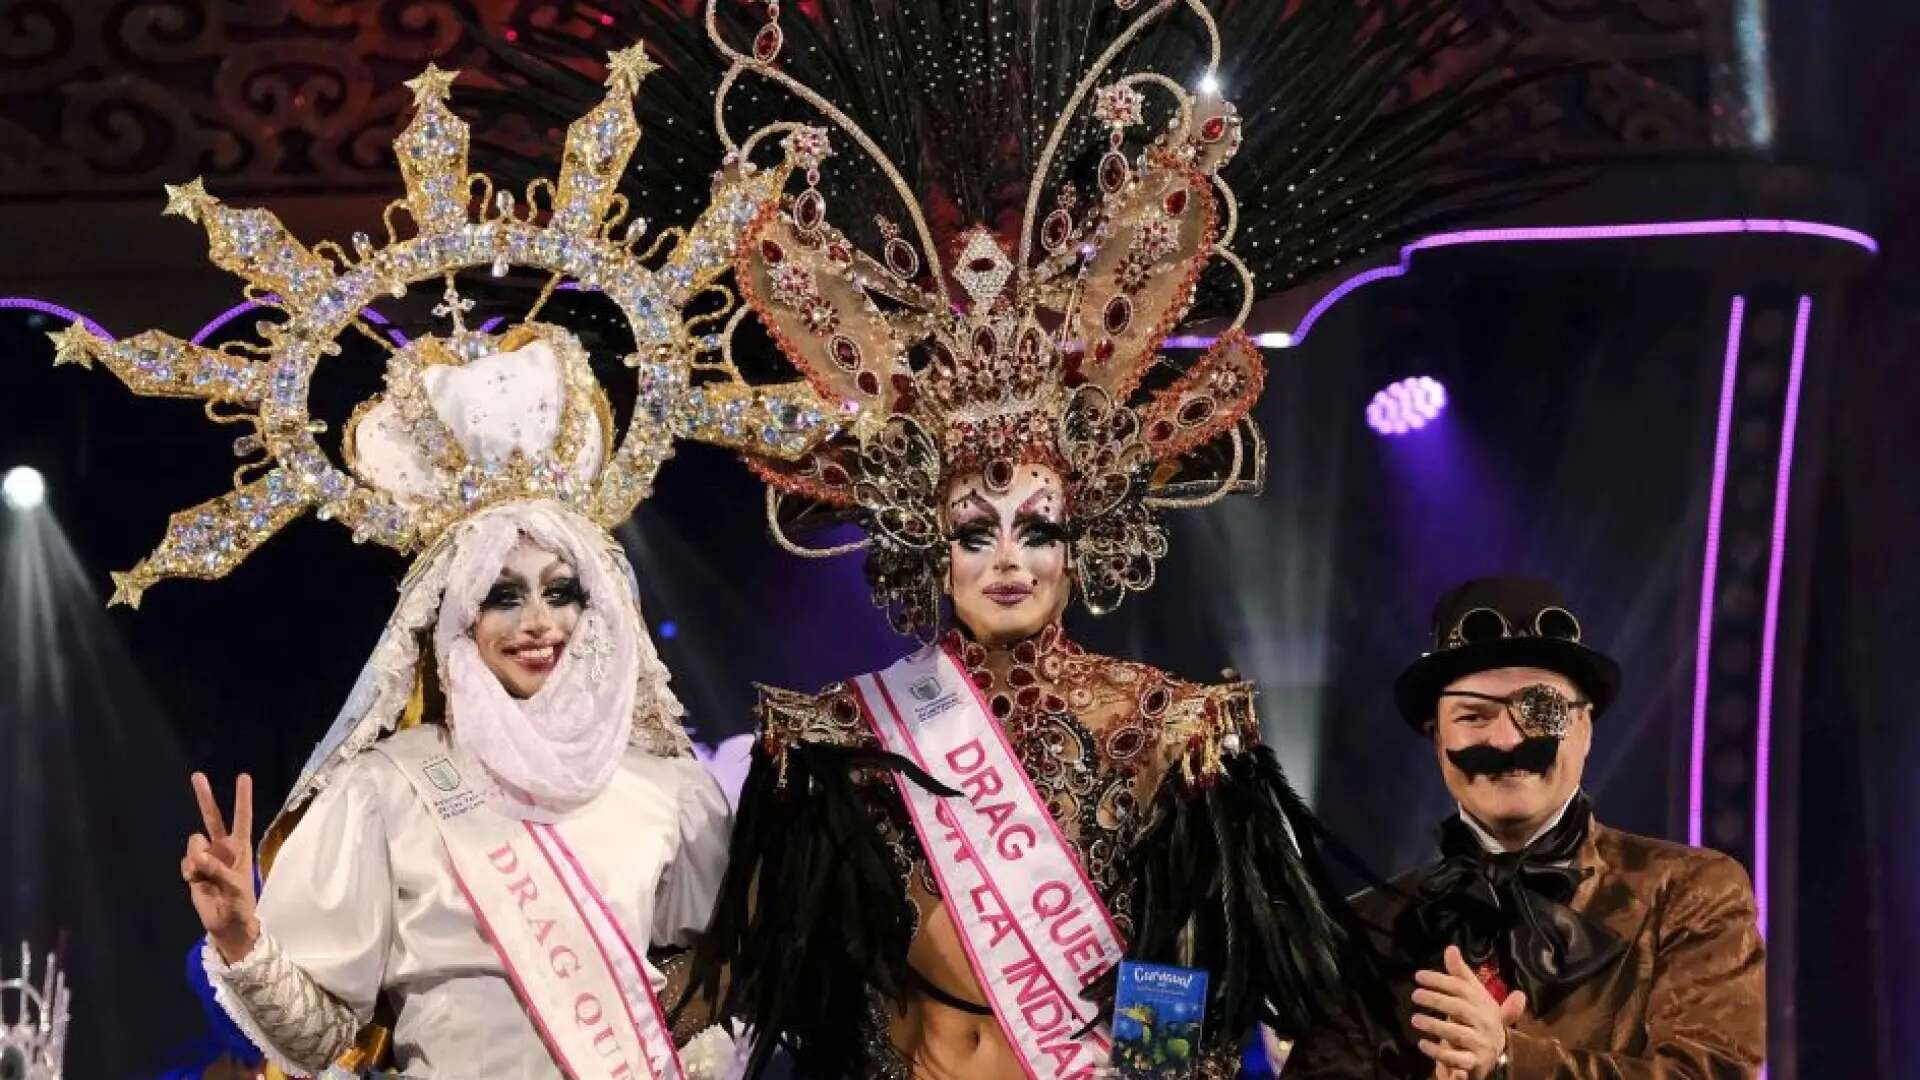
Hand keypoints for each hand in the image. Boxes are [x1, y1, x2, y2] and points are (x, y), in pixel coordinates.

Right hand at [181, 772, 258, 963]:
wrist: (227, 924)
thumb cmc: (240, 904)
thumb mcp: (235, 886)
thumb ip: (217, 869)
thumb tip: (197, 856)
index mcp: (240, 848)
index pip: (242, 818)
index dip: (242, 798)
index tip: (243, 777)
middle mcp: (222, 848)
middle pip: (212, 817)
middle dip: (205, 797)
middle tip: (197, 776)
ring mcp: (206, 858)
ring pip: (194, 843)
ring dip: (196, 858)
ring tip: (205, 876)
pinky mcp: (192, 870)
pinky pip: (185, 863)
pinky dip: (188, 873)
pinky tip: (197, 883)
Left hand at [1410, 945, 1528, 1078]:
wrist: (1494, 1056)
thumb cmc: (1478, 1021)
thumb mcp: (1474, 997)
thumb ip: (1461, 975)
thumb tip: (1451, 948)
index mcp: (1484, 1003)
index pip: (1463, 988)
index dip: (1441, 980)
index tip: (1418, 976)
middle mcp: (1485, 1022)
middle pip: (1460, 1008)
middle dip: (1437, 1000)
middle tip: (1415, 995)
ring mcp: (1481, 1043)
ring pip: (1458, 1033)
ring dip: (1435, 1025)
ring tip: (1415, 1019)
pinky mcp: (1475, 1063)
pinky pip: (1457, 1059)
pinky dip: (1439, 1052)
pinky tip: (1423, 1044)